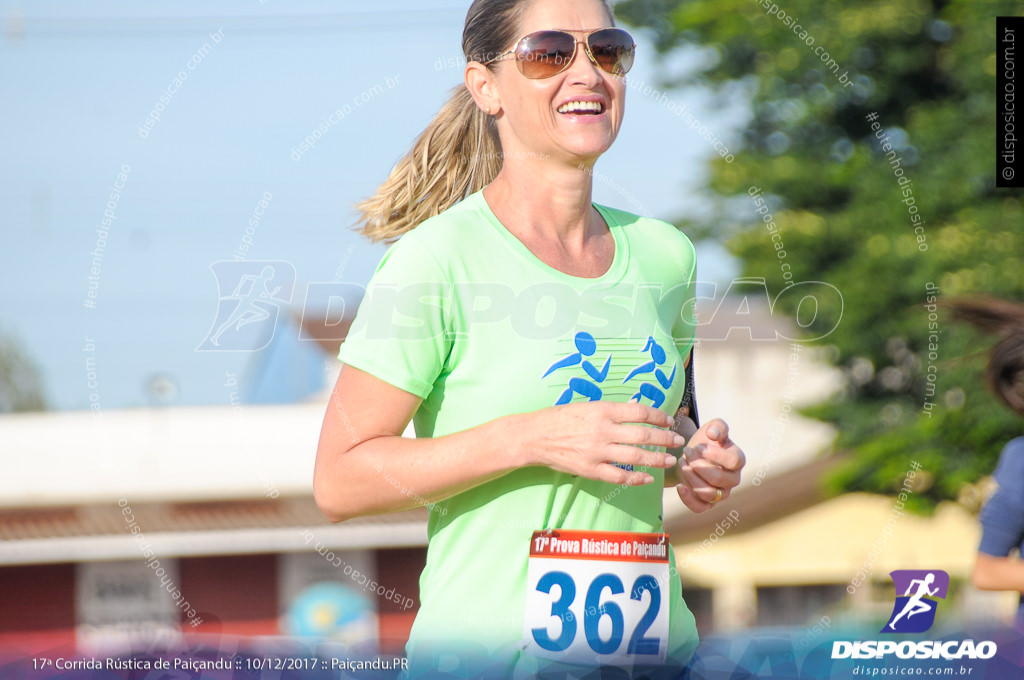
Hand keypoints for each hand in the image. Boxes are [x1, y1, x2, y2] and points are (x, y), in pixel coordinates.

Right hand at [523, 400, 685, 485]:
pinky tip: (648, 478)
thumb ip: (612, 409)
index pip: (639, 412)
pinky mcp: (590, 469)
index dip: (658, 417)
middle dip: (664, 439)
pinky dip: (636, 478)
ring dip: (656, 459)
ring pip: (635, 457)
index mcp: (602, 410)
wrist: (534, 436)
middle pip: (643, 435)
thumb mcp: (586, 406)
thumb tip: (636, 408)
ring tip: (670, 459)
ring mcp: (597, 452)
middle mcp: (602, 430)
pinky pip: (619, 476)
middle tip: (678, 441)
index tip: (669, 421)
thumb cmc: (559, 418)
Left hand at [675, 418, 744, 512]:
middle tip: (687, 452)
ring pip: (708, 493)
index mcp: (737, 460)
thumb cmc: (705, 442)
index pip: (734, 461)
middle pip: (718, 479)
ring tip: (682, 463)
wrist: (692, 456)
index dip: (715, 454)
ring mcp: (721, 494)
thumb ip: (717, 426)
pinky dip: (688, 499)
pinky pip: (700, 508)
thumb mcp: (712, 428)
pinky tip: (680, 486)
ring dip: (691, 478)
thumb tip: (713, 433)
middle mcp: (732, 479)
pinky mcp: (707, 504)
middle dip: (698, 465)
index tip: (698, 446)